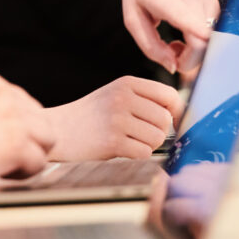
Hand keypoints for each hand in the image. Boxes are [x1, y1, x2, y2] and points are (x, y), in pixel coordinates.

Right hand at [0, 73, 54, 188]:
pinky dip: (25, 173)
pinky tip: (2, 173)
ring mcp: (15, 119)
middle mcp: (8, 96)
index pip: (27, 104)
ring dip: (32, 156)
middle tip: (7, 157)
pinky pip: (38, 162)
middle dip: (30, 141)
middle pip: (42, 120)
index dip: (18, 126)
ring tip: (7, 166)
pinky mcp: (17, 143)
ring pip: (47, 140)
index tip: (0, 140)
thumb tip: (1, 122)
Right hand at [45, 76, 181, 159]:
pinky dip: (136, 155)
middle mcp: (122, 98)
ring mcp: (117, 119)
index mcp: (126, 83)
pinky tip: (119, 149)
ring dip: (146, 144)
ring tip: (127, 140)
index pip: (169, 95)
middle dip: (158, 132)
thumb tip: (181, 115)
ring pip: (157, 138)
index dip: (175, 111)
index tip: (168, 122)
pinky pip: (144, 152)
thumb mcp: (115, 96)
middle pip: (165, 119)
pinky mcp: (112, 141)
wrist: (57, 130)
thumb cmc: (91, 116)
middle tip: (139, 134)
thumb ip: (144, 100)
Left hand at [89, 0, 218, 72]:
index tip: (186, 64)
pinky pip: (213, 32)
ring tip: (174, 43)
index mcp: (170, 1)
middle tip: (169, 54)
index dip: (198, 52)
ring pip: (212, 41)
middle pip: (205, 44)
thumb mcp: (132, 17)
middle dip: (189, 61)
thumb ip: (150, 46)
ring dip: (194, 51)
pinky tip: (184, 34)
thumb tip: (173, 68)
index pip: (196, 29)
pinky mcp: (214, 2)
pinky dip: (200, 41)